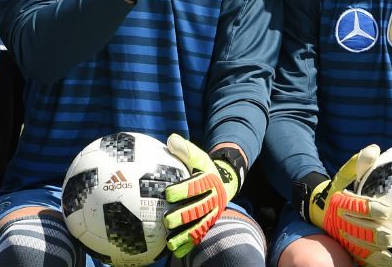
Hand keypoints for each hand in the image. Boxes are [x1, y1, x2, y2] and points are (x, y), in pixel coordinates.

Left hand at [163, 134, 241, 257]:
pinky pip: (200, 235)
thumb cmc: (204, 168)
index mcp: (209, 181)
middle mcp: (213, 199)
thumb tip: (171, 140)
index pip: (196, 186)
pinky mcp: (209, 223)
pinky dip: (189, 245)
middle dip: (184, 216)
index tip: (168, 193)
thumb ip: (185, 149)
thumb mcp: (199, 156)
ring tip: (170, 242)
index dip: (183, 190)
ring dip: (185, 235)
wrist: (224, 181)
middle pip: (198, 209)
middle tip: (167, 220)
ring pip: (200, 226)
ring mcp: (212, 213)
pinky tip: (176, 252)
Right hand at [306, 145, 391, 266]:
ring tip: (388, 255)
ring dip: (372, 251)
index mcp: (339, 202)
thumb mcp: (344, 174)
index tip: (385, 210)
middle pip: (356, 229)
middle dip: (372, 234)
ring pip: (356, 245)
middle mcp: (338, 220)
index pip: (355, 205)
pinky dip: (369, 261)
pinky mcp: (344, 246)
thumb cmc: (338, 188)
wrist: (317, 206)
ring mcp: (340, 235)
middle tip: (388, 236)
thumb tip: (374, 149)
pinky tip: (384, 263)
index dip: (369, 208)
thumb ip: (358, 163)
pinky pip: (356, 256)